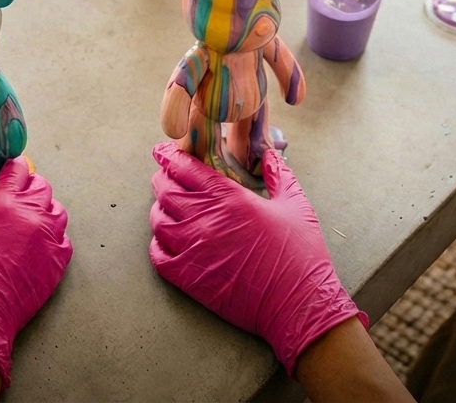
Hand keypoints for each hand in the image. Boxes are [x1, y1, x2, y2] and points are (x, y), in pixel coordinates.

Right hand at [0, 158, 71, 389]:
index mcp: (2, 204)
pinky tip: (38, 244)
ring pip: (57, 210)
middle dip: (28, 186)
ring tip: (28, 219)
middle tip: (14, 197)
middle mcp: (30, 216)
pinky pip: (64, 239)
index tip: (6, 174)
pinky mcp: (57, 263)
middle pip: (41, 186)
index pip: (17, 170)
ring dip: (44, 209)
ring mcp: (48, 240)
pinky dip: (53, 237)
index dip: (11, 169)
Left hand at [148, 141, 364, 374]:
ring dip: (160, 210)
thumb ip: (279, 175)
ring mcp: (193, 249)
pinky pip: (158, 255)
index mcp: (229, 197)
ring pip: (158, 221)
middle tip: (164, 176)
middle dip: (163, 179)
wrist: (297, 303)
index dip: (171, 157)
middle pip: (166, 190)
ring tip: (166, 208)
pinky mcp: (189, 278)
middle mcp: (205, 219)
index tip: (163, 152)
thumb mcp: (295, 205)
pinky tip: (166, 241)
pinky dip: (157, 244)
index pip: (186, 168)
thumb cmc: (299, 253)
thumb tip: (269, 155)